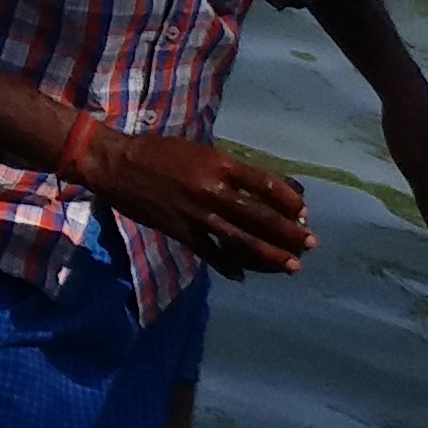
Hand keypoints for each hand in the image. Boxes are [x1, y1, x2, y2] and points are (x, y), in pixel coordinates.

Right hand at [74, 126, 315, 272]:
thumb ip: (225, 170)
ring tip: (293, 265)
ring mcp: (197, 214)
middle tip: (310, 243)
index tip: (303, 211)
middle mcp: (212, 190)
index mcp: (218, 165)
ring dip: (270, 255)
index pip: (264, 185)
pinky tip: (243, 276)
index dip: (288, 200)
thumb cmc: (158, 151)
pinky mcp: (182, 232)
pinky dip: (229, 266)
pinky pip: (212, 253)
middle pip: (260, 216)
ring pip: (242, 240)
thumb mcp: (197, 151)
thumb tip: (255, 190)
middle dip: (288, 232)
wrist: (116, 164)